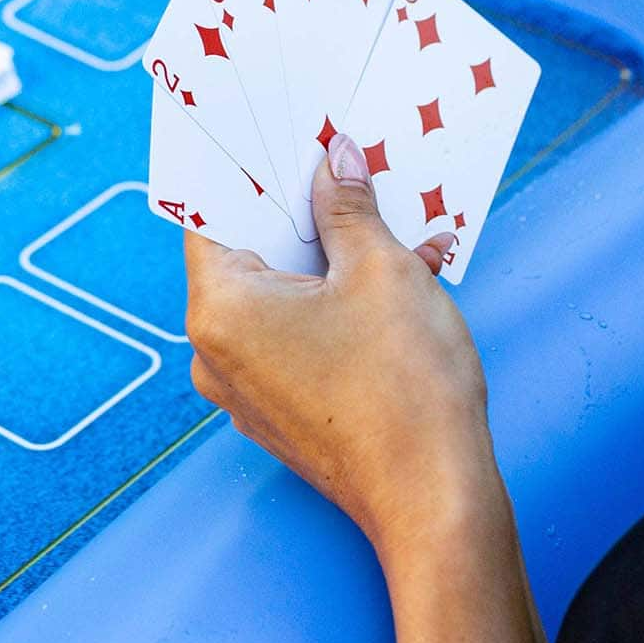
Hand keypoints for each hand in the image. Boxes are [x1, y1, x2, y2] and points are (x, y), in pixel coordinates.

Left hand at [184, 133, 500, 564]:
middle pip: (248, 256)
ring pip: (281, 296)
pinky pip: (296, 336)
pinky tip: (401, 278)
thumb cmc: (404, 388)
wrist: (434, 504)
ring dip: (334, 259)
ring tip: (396, 224)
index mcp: (219, 310)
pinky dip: (338, 305)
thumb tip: (335, 160)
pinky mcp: (279, 410)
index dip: (246, 174)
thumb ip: (347, 208)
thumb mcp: (382, 272)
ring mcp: (243, 387)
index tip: (273, 138)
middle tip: (344, 168)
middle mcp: (214, 352)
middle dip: (304, 213)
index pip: (210, 217)